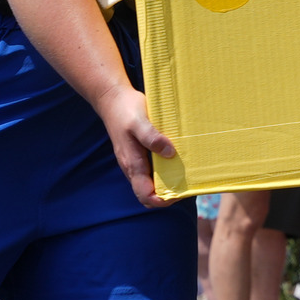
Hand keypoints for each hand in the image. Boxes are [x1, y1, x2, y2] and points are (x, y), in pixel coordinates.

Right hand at [97, 85, 174, 206]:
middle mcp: (132, 167)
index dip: (162, 200)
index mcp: (132, 164)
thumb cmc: (126, 110)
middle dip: (167, 195)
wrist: (112, 99)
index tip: (180, 192)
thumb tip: (170, 153)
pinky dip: (164, 172)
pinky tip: (176, 161)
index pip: (146, 195)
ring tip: (185, 174)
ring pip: (150, 184)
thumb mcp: (139, 121)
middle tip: (187, 184)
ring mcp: (134, 162)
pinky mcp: (138, 155)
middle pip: (149, 194)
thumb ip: (152, 138)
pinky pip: (151, 172)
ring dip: (166, 184)